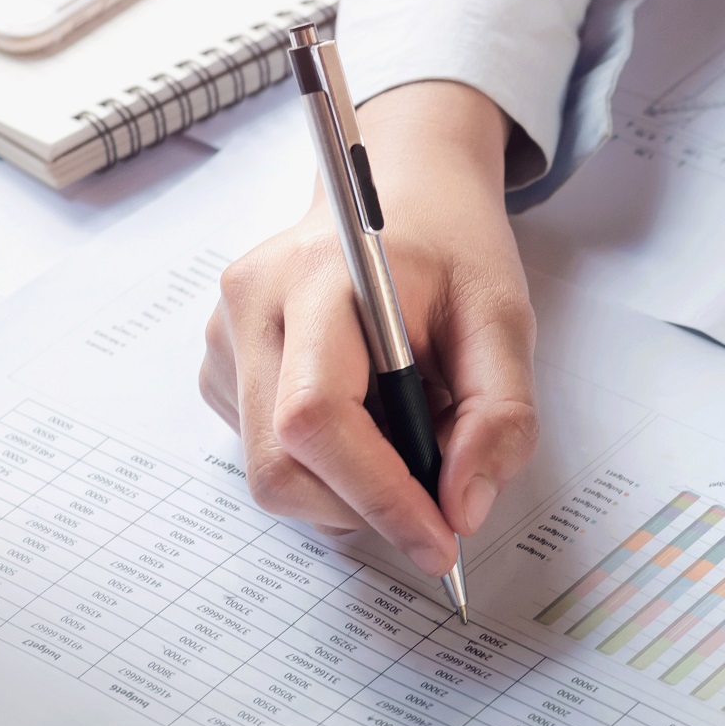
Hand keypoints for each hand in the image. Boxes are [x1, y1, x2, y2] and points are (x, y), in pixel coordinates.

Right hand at [199, 81, 536, 575]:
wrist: (401, 185)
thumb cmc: (453, 246)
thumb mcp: (504, 317)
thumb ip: (499, 414)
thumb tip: (464, 508)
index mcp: (320, 277)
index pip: (316, 416)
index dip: (377, 495)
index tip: (439, 540)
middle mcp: (251, 303)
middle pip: (279, 462)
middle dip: (363, 507)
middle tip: (435, 505)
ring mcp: (222, 334)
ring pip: (271, 469)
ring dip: (349, 486)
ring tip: (409, 429)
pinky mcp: (220, 364)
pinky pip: (266, 452)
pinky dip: (328, 464)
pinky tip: (369, 415)